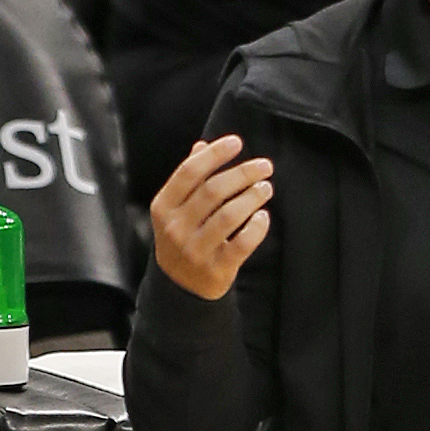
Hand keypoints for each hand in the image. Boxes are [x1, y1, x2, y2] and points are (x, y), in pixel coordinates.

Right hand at [150, 135, 272, 301]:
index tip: (237, 142)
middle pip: (212, 191)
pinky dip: (256, 228)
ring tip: (266, 188)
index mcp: (164, 207)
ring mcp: (195, 250)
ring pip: (229, 216)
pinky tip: (263, 217)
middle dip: (243, 174)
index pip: (189, 172)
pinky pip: (242, 244)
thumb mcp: (175, 210)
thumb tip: (201, 146)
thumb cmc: (183, 238)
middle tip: (264, 166)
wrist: (180, 288)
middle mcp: (176, 228)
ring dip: (252, 197)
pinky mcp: (216, 269)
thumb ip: (188, 179)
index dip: (214, 154)